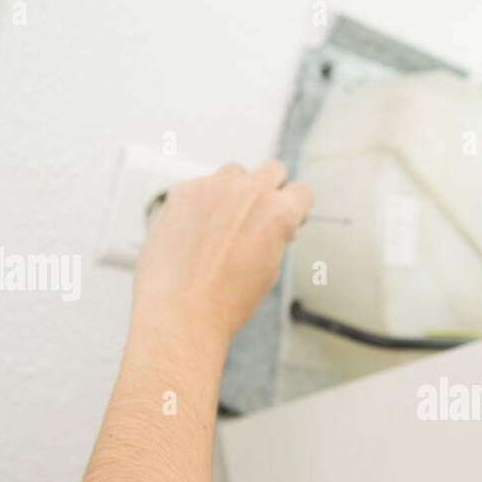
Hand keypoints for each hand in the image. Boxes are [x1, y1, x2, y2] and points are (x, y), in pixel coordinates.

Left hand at [131, 159, 313, 346]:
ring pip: (232, 174)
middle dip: (269, 189)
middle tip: (257, 214)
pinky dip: (200, 204)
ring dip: (233, 192)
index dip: (295, 206)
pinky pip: (199, 187)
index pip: (301, 191)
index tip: (287, 214)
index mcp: (278, 213)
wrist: (181, 311)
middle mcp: (248, 192)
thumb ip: (273, 236)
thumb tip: (271, 226)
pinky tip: (194, 233)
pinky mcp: (182, 191)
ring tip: (221, 226)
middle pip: (271, 169)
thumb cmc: (224, 301)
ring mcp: (212, 187)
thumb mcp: (268, 269)